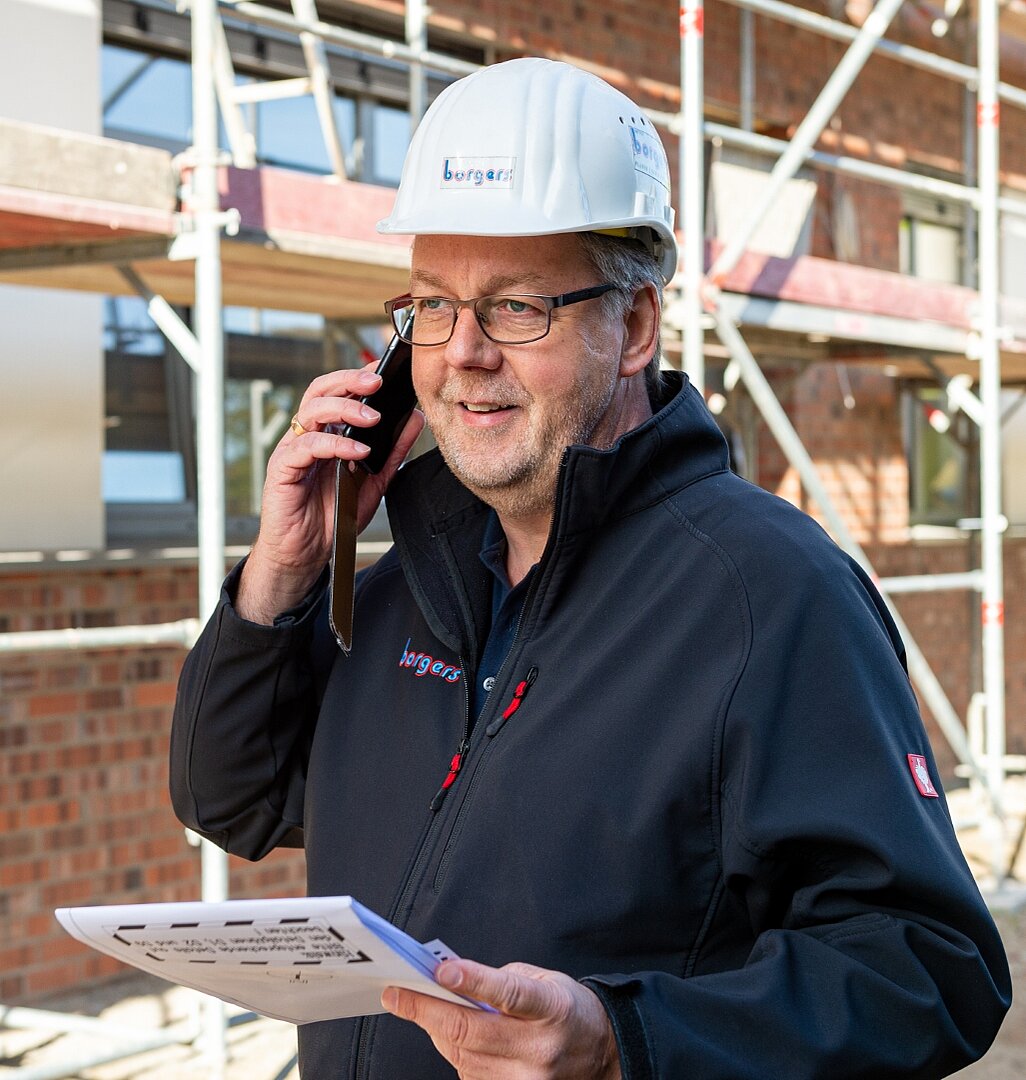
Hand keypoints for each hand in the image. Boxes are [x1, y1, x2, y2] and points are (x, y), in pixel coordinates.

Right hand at [237, 365, 424, 622]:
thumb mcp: (374, 481)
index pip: (339, 392)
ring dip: (345, 408)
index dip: (359, 376)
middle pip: (320, 390)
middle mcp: (307, 434)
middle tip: (378, 381)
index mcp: (327, 432)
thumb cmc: (333, 517)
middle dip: (349, 380)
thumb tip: (414, 420)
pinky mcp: (283, 468)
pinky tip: (359, 451)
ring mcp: (293, 449)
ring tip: (373, 417)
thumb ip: (393, 451)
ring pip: (311, 410)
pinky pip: (307, 445)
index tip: (386, 369)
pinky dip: (335, 444)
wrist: (306, 554)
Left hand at [381, 959, 620, 1079]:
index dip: (474, 980)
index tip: (441, 970)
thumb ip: (501, 982)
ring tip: (423, 1007)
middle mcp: (540, 1049)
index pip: (509, 993)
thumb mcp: (544, 980)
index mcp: (552, 1008)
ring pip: (463, 1057)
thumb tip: (452, 982)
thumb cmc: (567, 1010)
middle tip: (396, 994)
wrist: (602, 1055)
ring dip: (438, 1031)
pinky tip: (451, 1035)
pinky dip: (455, 1052)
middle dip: (426, 1011)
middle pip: (472, 1032)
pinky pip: (470, 1075)